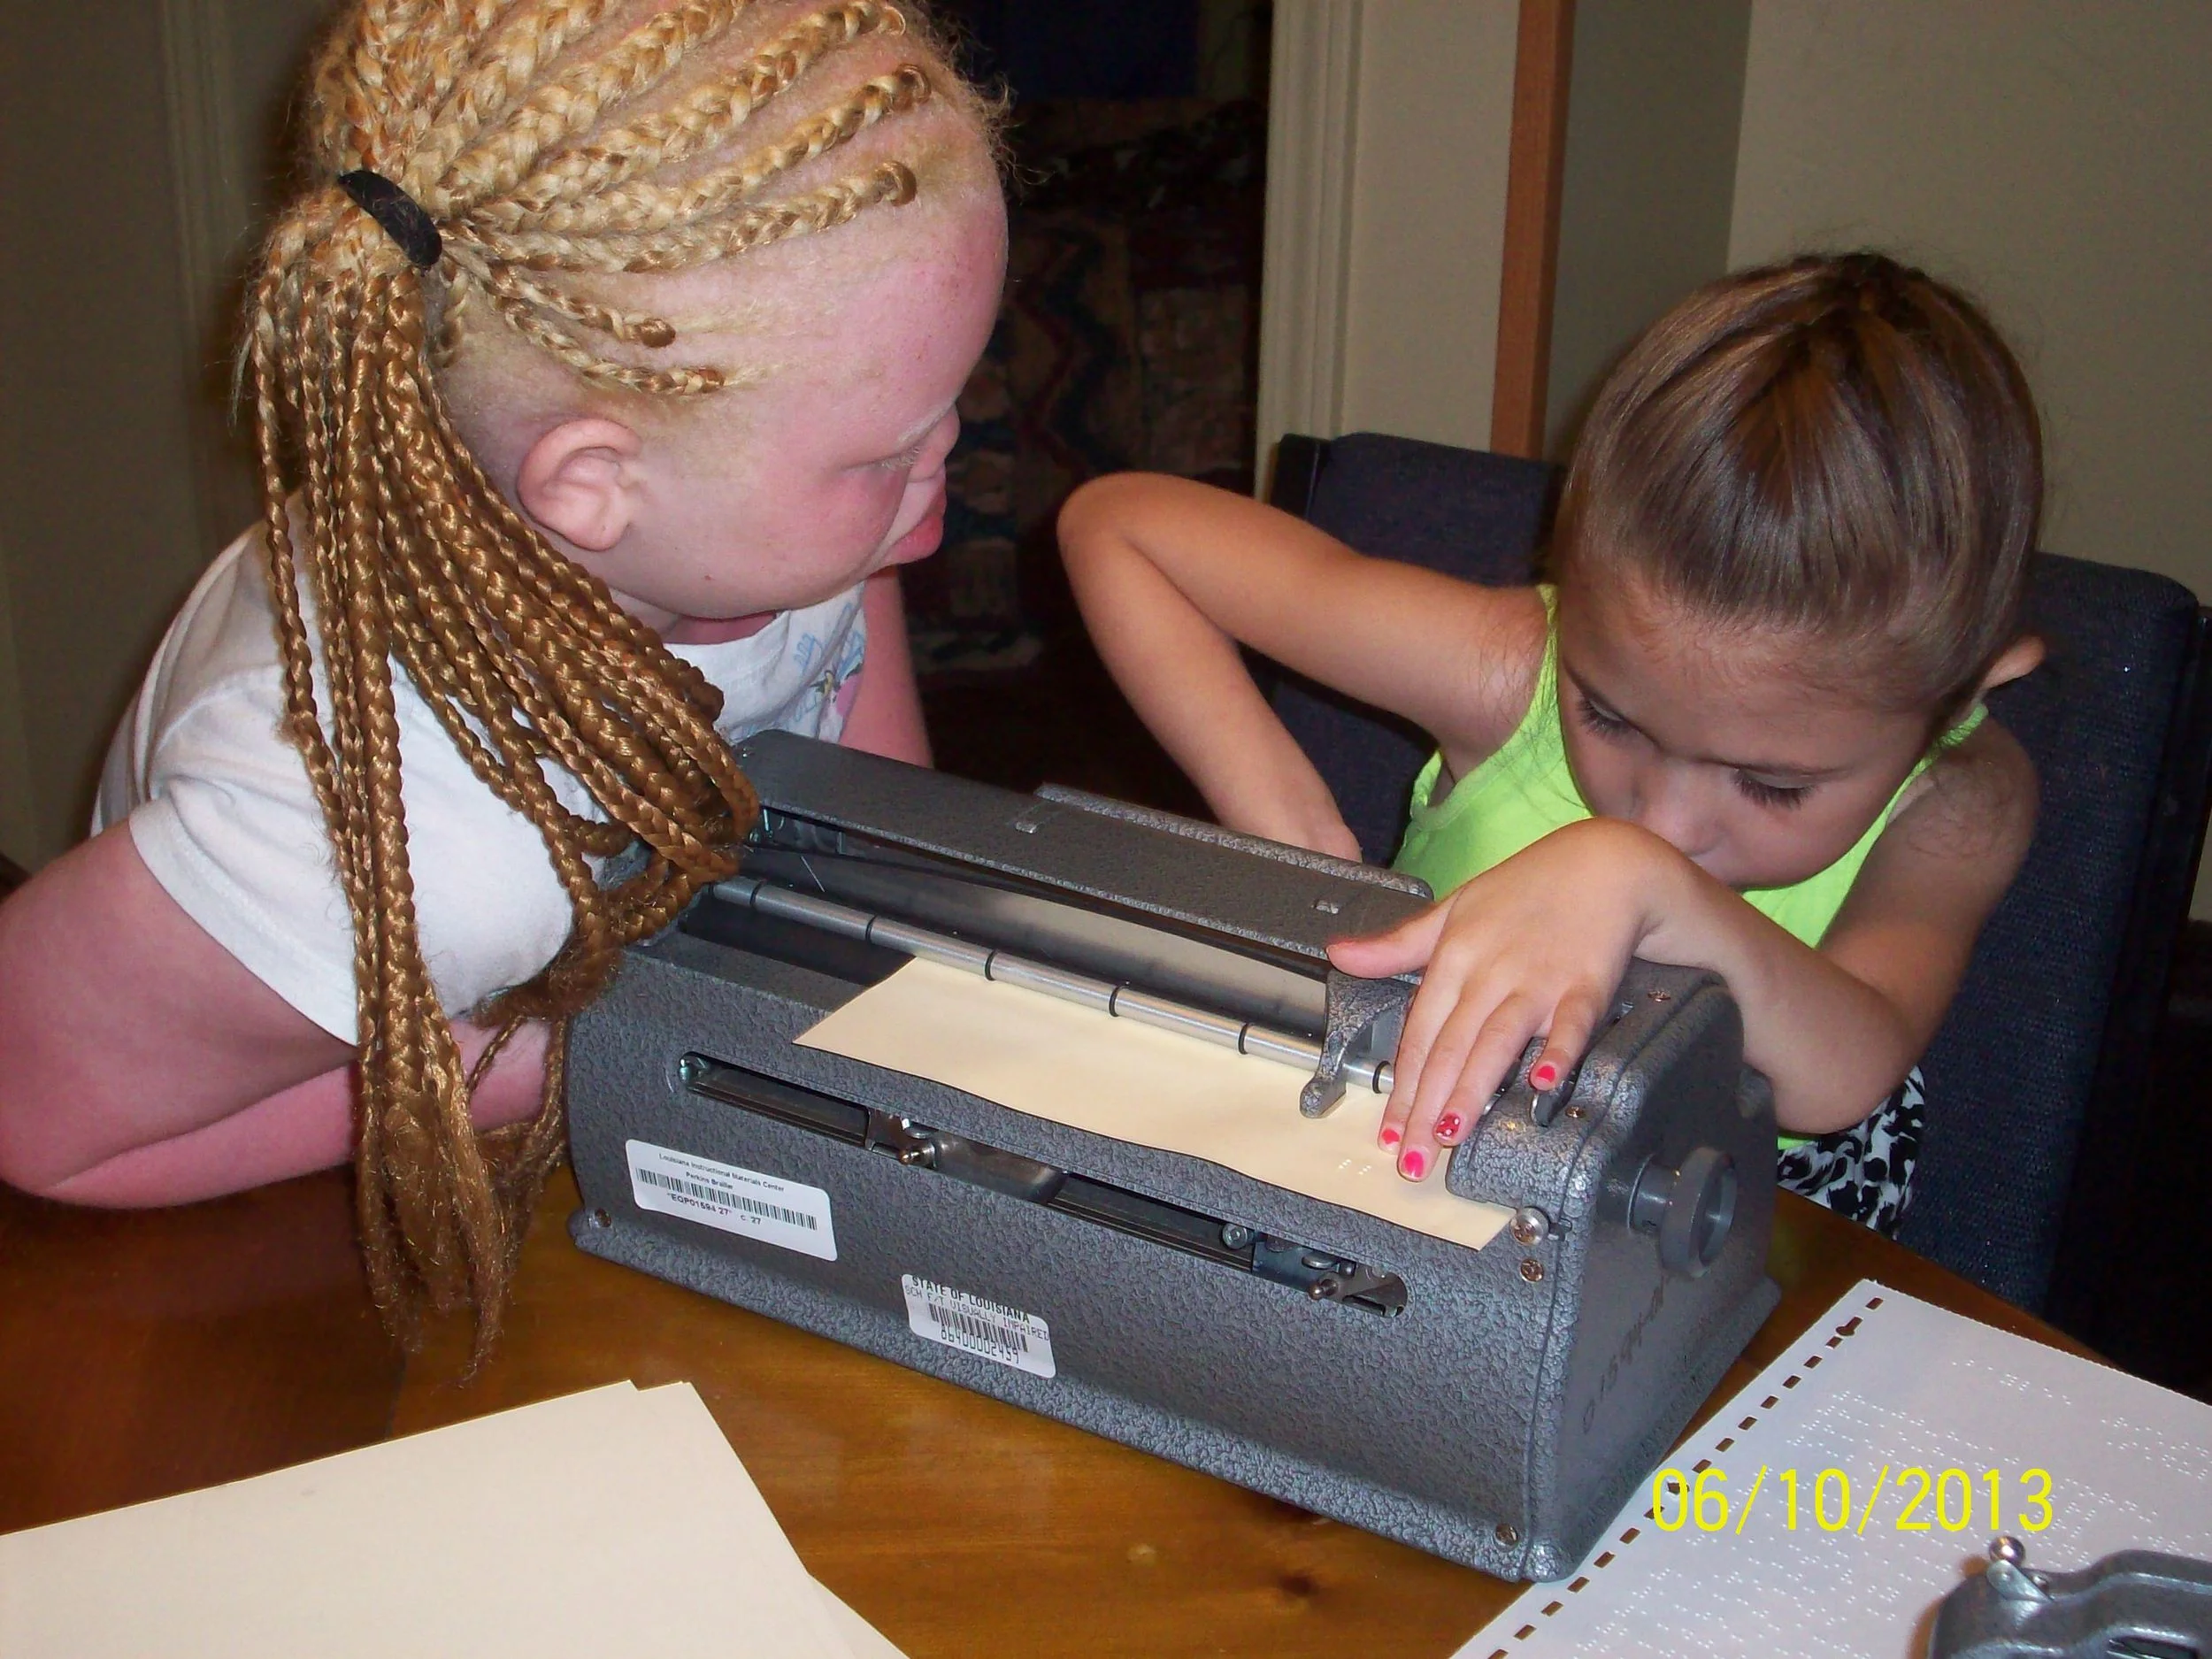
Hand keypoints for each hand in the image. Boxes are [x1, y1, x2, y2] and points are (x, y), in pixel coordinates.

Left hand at [1327, 818, 1671, 1180]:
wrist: (1602, 864)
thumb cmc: (1526, 891)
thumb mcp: (1451, 910)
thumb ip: (1396, 944)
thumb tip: (1339, 954)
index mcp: (1454, 956)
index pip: (1419, 1032)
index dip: (1401, 1085)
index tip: (1389, 1130)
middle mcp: (1489, 971)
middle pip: (1450, 1047)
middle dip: (1427, 1107)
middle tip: (1414, 1156)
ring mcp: (1537, 979)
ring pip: (1497, 1040)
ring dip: (1472, 1089)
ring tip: (1452, 1133)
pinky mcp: (1586, 983)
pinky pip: (1570, 1023)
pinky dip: (1558, 1052)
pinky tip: (1545, 1083)